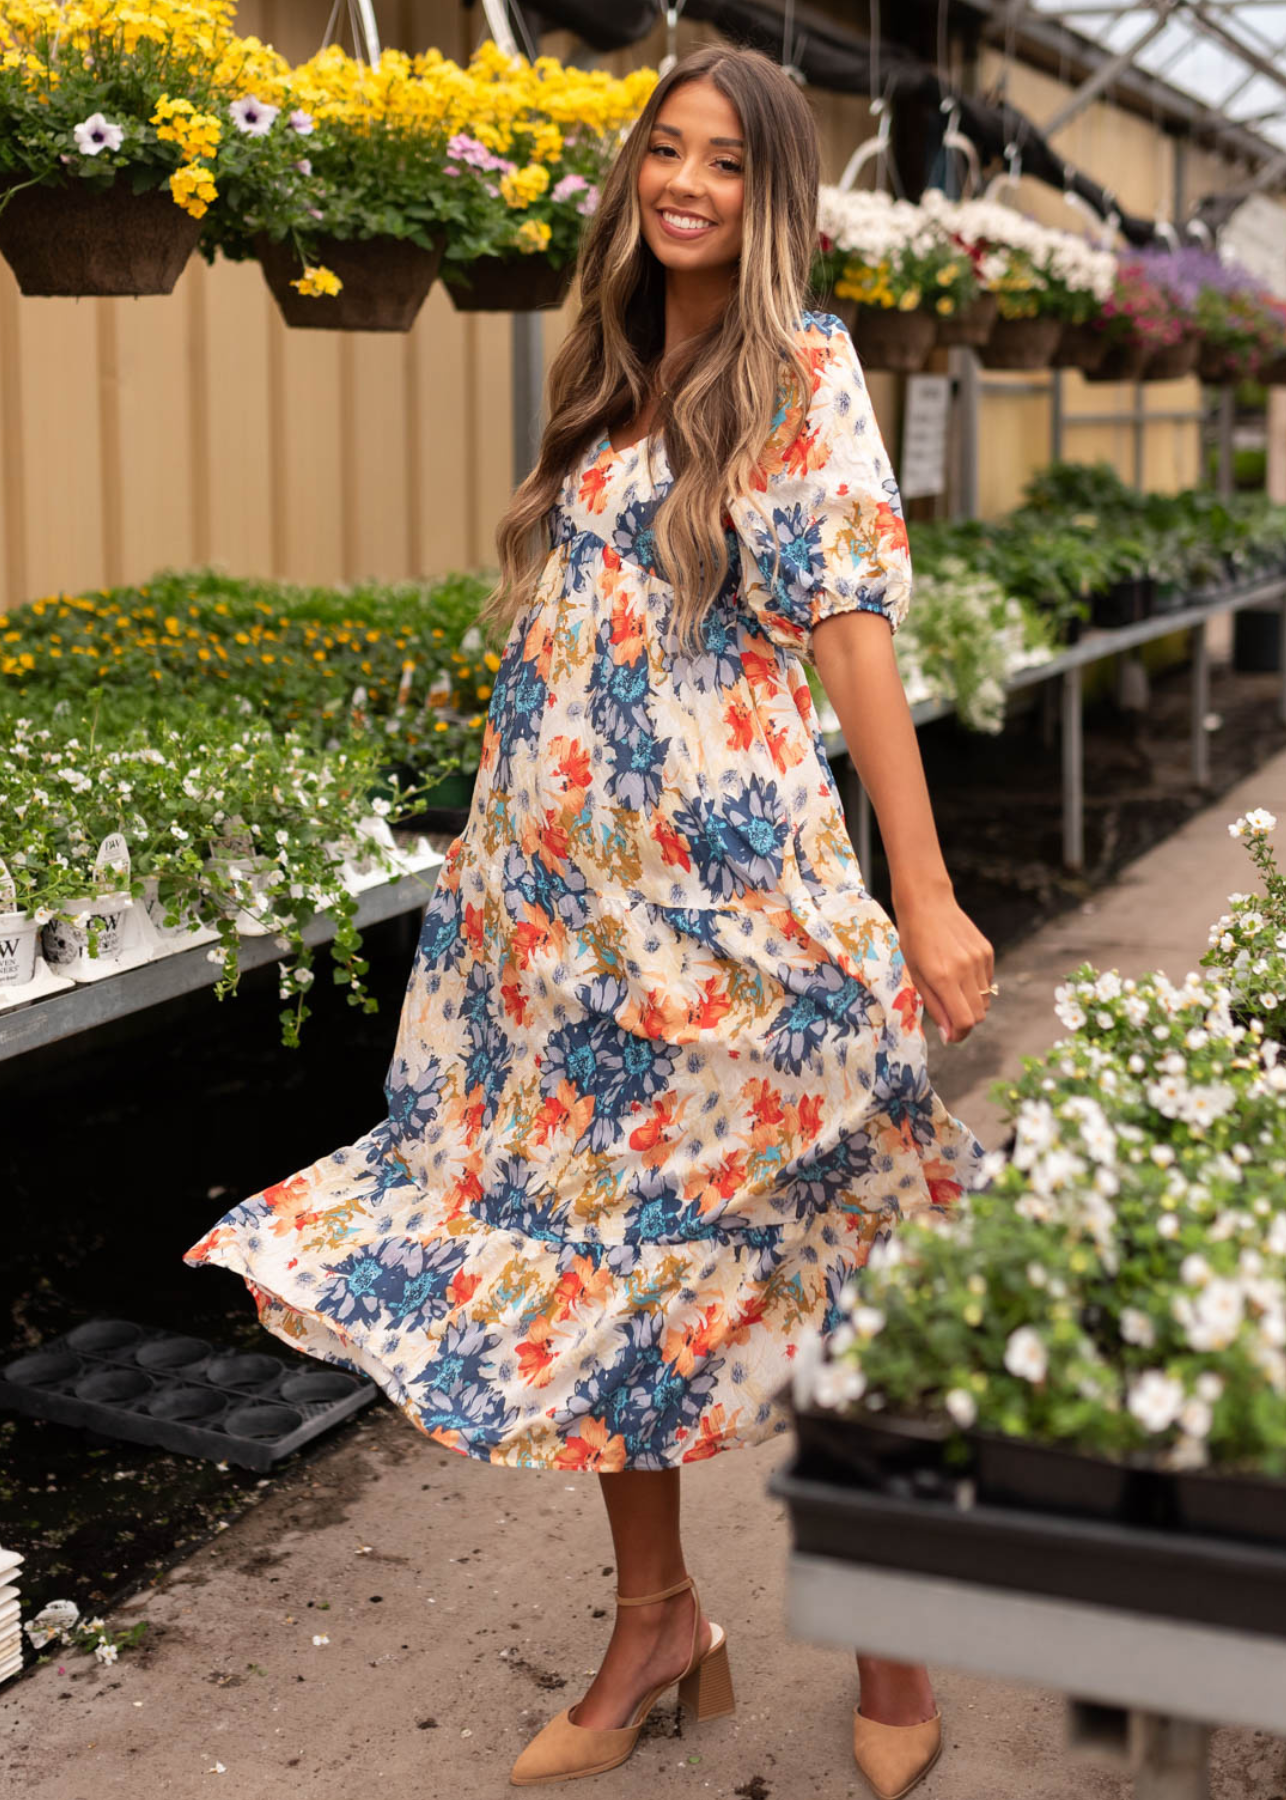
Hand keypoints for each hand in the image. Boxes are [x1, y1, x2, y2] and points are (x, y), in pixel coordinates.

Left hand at [893, 888, 994, 1045]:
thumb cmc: (913, 940)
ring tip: (951, 990)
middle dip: (965, 1023)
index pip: (964, 1021)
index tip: (950, 1036)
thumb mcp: (916, 975)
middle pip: (979, 1015)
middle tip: (949, 1018)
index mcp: (943, 977)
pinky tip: (959, 972)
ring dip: (970, 1004)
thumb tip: (949, 1035)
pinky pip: (987, 982)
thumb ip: (934, 1006)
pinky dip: (976, 987)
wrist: (928, 903)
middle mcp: (966, 969)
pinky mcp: (987, 951)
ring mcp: (980, 959)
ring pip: (985, 1000)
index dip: (959, 1035)